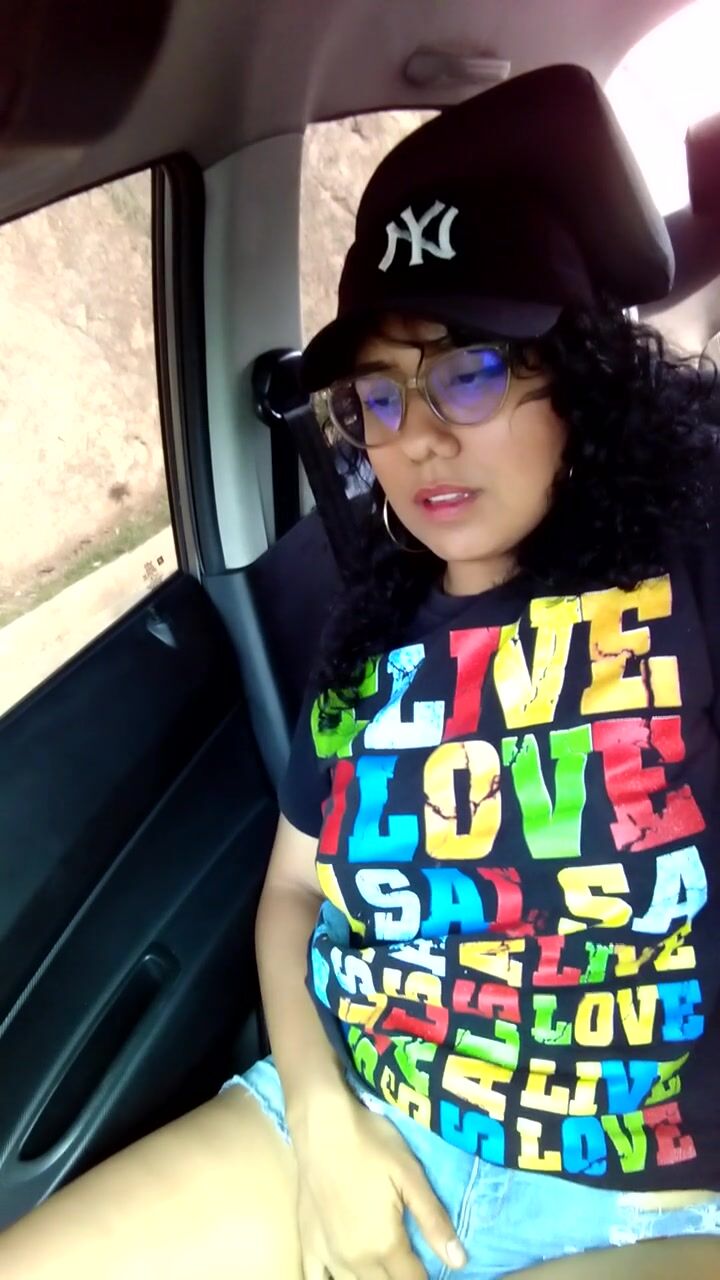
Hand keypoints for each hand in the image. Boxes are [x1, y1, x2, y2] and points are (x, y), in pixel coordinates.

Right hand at [289, 1084, 466, 1279]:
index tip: (434, 1270)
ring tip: (384, 1267)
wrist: (321, 1124)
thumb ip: (433, 1220)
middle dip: (401, 1278)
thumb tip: (460, 1261)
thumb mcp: (410, 1175)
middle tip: (409, 1262)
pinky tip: (341, 1276)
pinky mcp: (308, 1240)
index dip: (426, 1279)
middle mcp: (355, 1259)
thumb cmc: (371, 1143)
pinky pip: (314, 1279)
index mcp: (384, 1244)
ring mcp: (328, 1253)